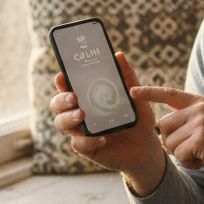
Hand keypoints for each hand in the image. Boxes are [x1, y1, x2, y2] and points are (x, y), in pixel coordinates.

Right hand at [49, 52, 166, 192]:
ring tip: (82, 115)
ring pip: (61, 123)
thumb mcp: (137, 98)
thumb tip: (118, 55)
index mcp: (87, 98)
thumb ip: (128, 77)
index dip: (61, 82)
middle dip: (61, 99)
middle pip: (57, 104)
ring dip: (68, 118)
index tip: (62, 76)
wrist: (146, 147)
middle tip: (74, 97)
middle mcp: (79, 113)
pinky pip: (78, 144)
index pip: (67, 87)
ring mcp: (80, 131)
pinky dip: (88, 141)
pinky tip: (103, 139)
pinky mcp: (86, 148)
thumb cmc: (137, 119)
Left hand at [130, 86, 203, 180]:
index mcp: (201, 102)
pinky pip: (179, 155)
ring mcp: (201, 122)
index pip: (170, 94)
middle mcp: (199, 108)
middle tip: (191, 151)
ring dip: (182, 156)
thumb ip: (190, 119)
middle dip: (171, 143)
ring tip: (201, 156)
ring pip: (170, 143)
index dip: (150, 93)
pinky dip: (188, 163)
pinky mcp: (201, 138)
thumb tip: (162, 128)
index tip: (132, 91)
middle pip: (163, 126)